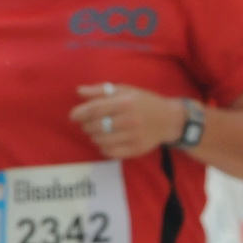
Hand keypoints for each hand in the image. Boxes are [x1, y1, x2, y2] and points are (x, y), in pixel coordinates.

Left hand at [69, 83, 187, 159]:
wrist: (170, 119)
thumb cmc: (144, 102)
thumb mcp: (126, 90)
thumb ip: (101, 90)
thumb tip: (78, 91)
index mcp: (126, 102)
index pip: (96, 109)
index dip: (80, 113)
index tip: (73, 116)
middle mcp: (130, 119)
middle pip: (96, 126)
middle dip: (86, 126)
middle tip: (86, 124)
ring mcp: (134, 136)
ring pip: (102, 140)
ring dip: (93, 137)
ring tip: (96, 132)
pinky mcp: (137, 149)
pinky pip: (111, 152)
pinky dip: (103, 148)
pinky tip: (106, 142)